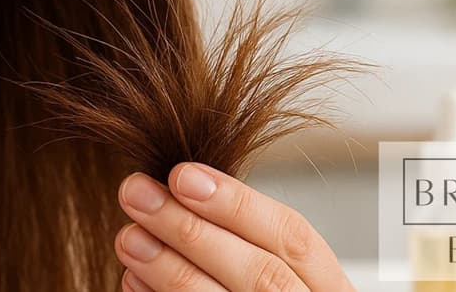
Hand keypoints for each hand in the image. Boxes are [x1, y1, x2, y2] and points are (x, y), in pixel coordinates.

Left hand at [114, 162, 355, 290]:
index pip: (291, 236)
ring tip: (129, 236)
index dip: (235, 202)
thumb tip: (178, 191)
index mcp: (327, 285)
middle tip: (137, 194)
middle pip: (259, 272)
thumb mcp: (278, 267)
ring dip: (168, 267)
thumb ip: (242, 238)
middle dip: (192, 229)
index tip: (181, 174)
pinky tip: (134, 278)